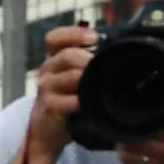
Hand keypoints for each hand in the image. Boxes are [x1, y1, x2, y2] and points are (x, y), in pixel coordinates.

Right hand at [25, 26, 96, 140]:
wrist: (46, 130)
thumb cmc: (66, 100)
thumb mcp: (73, 78)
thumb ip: (87, 64)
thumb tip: (117, 51)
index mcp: (54, 59)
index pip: (55, 38)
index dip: (73, 34)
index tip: (95, 38)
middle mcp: (48, 70)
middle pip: (68, 55)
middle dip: (89, 60)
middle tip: (107, 67)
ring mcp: (46, 88)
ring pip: (71, 76)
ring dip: (89, 80)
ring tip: (103, 85)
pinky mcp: (49, 106)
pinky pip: (70, 100)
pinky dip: (83, 101)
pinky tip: (91, 103)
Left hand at [115, 88, 163, 163]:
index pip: (149, 118)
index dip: (142, 106)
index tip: (144, 96)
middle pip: (131, 135)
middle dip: (130, 121)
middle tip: (136, 110)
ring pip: (128, 153)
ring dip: (126, 139)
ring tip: (134, 128)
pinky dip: (129, 156)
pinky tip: (137, 147)